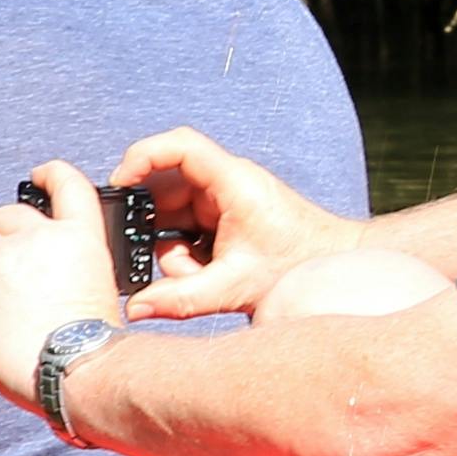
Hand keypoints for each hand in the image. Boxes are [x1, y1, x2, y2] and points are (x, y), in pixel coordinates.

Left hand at [0, 165, 128, 412]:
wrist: (73, 367)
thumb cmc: (90, 345)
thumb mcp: (98, 288)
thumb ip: (70, 267)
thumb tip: (47, 274)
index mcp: (80, 237)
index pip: (67, 183)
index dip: (50, 174)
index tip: (38, 175)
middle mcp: (40, 236)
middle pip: (7, 215)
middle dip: (4, 236)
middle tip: (8, 270)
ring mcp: (3, 256)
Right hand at [89, 127, 359, 320]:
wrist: (336, 269)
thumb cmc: (299, 266)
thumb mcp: (234, 286)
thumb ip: (182, 299)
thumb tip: (135, 308)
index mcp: (232, 181)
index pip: (179, 146)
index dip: (142, 156)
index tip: (120, 184)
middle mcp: (226, 184)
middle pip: (166, 190)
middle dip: (157, 230)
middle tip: (166, 262)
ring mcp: (225, 202)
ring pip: (174, 217)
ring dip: (175, 250)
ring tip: (201, 276)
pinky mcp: (225, 221)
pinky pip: (188, 231)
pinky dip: (188, 256)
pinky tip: (208, 276)